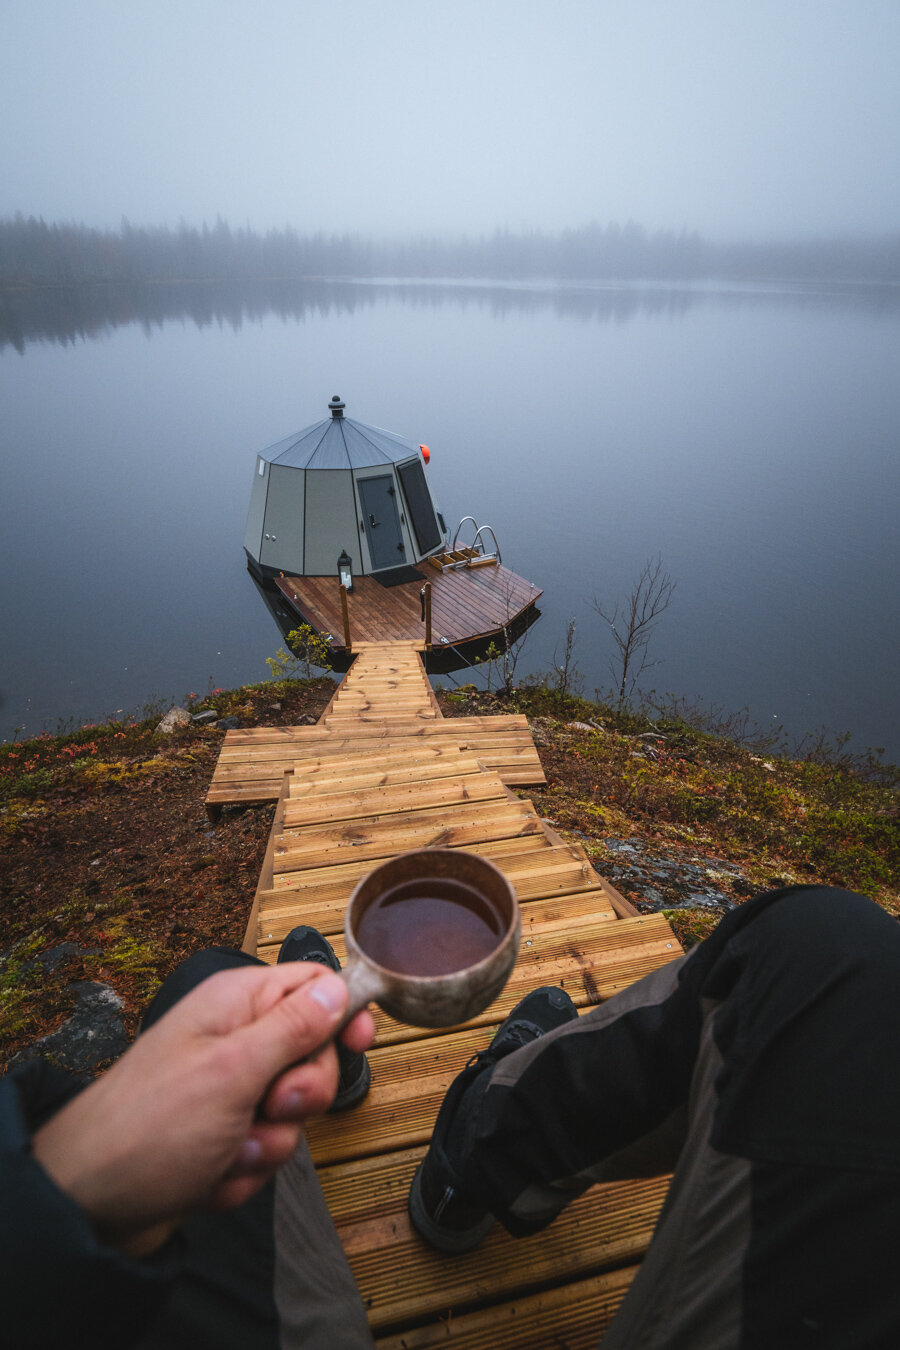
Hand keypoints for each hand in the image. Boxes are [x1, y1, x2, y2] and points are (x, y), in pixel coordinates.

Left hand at [32, 962, 374, 1255]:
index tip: (357, 1043)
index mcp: (236, 1004)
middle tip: (269, 1105)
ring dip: (267, 1142)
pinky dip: (243, 1170)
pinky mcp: (221, 1135)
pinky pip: (265, 1149)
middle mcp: (233, 1039)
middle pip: (312, 1054)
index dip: (343, 1012)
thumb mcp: (233, 1070)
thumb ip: (293, 1028)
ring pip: (292, 1113)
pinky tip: (209, 1174)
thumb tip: (339, 989)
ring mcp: (227, 1091)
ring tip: (226, 1149)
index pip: (314, 984)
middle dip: (300, 1095)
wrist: (89, 1204)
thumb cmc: (148, 1128)